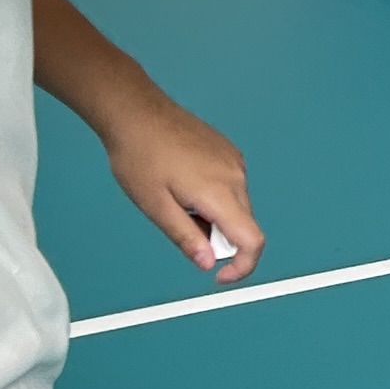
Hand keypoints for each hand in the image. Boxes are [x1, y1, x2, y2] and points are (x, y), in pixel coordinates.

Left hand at [97, 87, 261, 283]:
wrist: (137, 112)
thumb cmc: (139, 155)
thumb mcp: (155, 206)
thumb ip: (186, 237)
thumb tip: (208, 262)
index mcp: (218, 193)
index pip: (252, 241)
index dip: (242, 266)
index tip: (222, 276)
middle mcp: (235, 175)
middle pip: (245, 226)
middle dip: (219, 240)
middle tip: (183, 229)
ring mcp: (234, 161)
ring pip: (237, 207)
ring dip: (215, 218)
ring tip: (178, 202)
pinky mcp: (229, 153)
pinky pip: (232, 187)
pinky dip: (216, 199)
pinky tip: (185, 186)